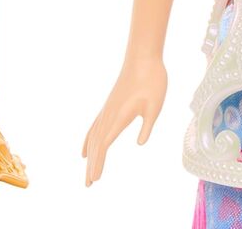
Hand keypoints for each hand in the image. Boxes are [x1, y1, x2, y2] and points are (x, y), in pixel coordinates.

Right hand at [83, 55, 167, 184]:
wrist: (144, 57)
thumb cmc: (152, 80)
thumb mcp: (155, 105)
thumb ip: (147, 125)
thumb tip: (140, 143)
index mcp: (119, 116)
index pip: (104, 144)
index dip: (98, 162)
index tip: (95, 179)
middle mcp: (109, 114)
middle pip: (96, 143)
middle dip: (91, 165)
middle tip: (87, 185)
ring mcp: (107, 109)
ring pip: (93, 136)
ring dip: (89, 155)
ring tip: (87, 173)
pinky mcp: (110, 105)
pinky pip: (95, 126)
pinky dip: (88, 140)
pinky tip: (85, 149)